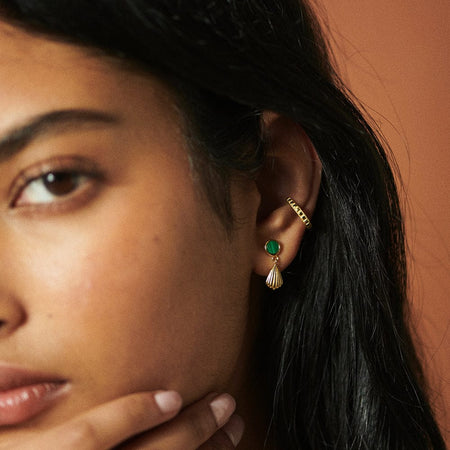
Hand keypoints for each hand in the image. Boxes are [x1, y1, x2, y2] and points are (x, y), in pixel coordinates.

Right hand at [0, 391, 243, 448]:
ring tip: (231, 428)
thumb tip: (51, 387)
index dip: (132, 416)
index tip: (172, 397)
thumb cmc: (13, 440)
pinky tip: (213, 448)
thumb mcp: (1, 424)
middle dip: (189, 434)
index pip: (84, 442)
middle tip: (224, 403)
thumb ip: (11, 400)